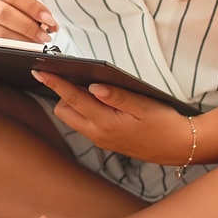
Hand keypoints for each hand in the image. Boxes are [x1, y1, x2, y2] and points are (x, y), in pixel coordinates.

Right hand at [0, 0, 56, 42]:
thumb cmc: (4, 8)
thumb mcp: (15, 2)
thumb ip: (31, 10)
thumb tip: (50, 24)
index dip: (33, 7)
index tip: (49, 19)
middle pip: (5, 12)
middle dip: (29, 26)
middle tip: (45, 35)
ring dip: (22, 39)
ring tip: (37, 43)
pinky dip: (13, 46)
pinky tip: (25, 47)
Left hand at [33, 73, 192, 163]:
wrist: (179, 147)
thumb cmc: (164, 123)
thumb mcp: (144, 105)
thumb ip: (117, 96)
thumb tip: (93, 86)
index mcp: (106, 122)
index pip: (72, 98)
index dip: (55, 83)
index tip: (38, 71)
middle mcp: (98, 134)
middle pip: (65, 111)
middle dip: (62, 93)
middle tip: (71, 73)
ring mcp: (101, 140)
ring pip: (73, 119)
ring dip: (72, 103)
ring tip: (83, 85)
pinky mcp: (106, 142)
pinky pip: (84, 125)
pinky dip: (82, 111)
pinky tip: (94, 100)